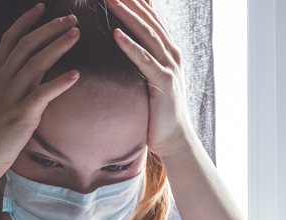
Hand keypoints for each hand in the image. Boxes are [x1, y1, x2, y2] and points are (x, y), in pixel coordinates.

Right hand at [0, 3, 80, 180]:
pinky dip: (59, 83)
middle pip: (26, 46)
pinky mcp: (21, 116)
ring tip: (76, 34)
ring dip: (57, 47)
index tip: (42, 8)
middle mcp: (2, 82)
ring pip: (35, 64)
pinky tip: (76, 74)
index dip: (26, 22)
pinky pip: (42, 95)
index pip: (10, 40)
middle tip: (71, 18)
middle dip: (49, 29)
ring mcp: (11, 98)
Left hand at [107, 0, 196, 159]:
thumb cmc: (159, 112)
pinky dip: (130, 46)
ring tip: (111, 1)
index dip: (137, 2)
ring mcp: (170, 67)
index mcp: (168, 52)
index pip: (151, 19)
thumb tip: (125, 51)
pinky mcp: (164, 82)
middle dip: (131, 1)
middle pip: (149, 20)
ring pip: (147, 34)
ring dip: (128, 16)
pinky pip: (144, 60)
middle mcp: (172, 55)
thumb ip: (143, 63)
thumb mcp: (152, 81)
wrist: (175, 139)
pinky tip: (116, 34)